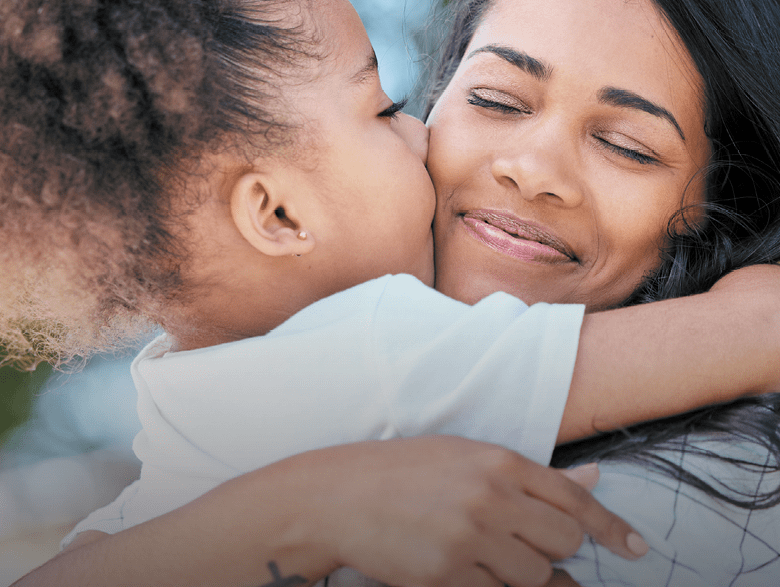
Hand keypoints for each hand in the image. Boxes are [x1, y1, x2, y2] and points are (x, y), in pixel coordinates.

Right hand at [291, 436, 645, 586]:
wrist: (344, 494)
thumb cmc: (406, 471)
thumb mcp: (466, 458)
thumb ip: (529, 475)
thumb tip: (595, 479)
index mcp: (498, 461)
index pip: (571, 498)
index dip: (610, 528)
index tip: (635, 548)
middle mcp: (491, 497)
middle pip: (563, 542)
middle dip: (558, 551)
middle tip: (530, 545)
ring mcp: (471, 537)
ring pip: (536, 576)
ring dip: (527, 574)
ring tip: (495, 557)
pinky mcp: (449, 574)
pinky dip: (493, 586)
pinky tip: (470, 568)